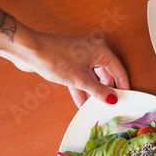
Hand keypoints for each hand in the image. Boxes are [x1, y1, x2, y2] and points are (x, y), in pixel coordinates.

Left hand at [11, 30, 129, 107]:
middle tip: (110, 104)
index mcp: (100, 50)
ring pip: (92, 76)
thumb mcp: (80, 80)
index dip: (123, 84)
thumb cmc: (55, 57)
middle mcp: (93, 50)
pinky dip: (82, 89)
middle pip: (106, 73)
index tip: (127, 96)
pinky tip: (82, 103)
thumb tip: (111, 99)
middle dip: (107, 89)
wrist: (28, 50)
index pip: (118, 69)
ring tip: (97, 106)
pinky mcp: (69, 61)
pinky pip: (81, 77)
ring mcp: (80, 55)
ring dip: (93, 91)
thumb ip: (98, 91)